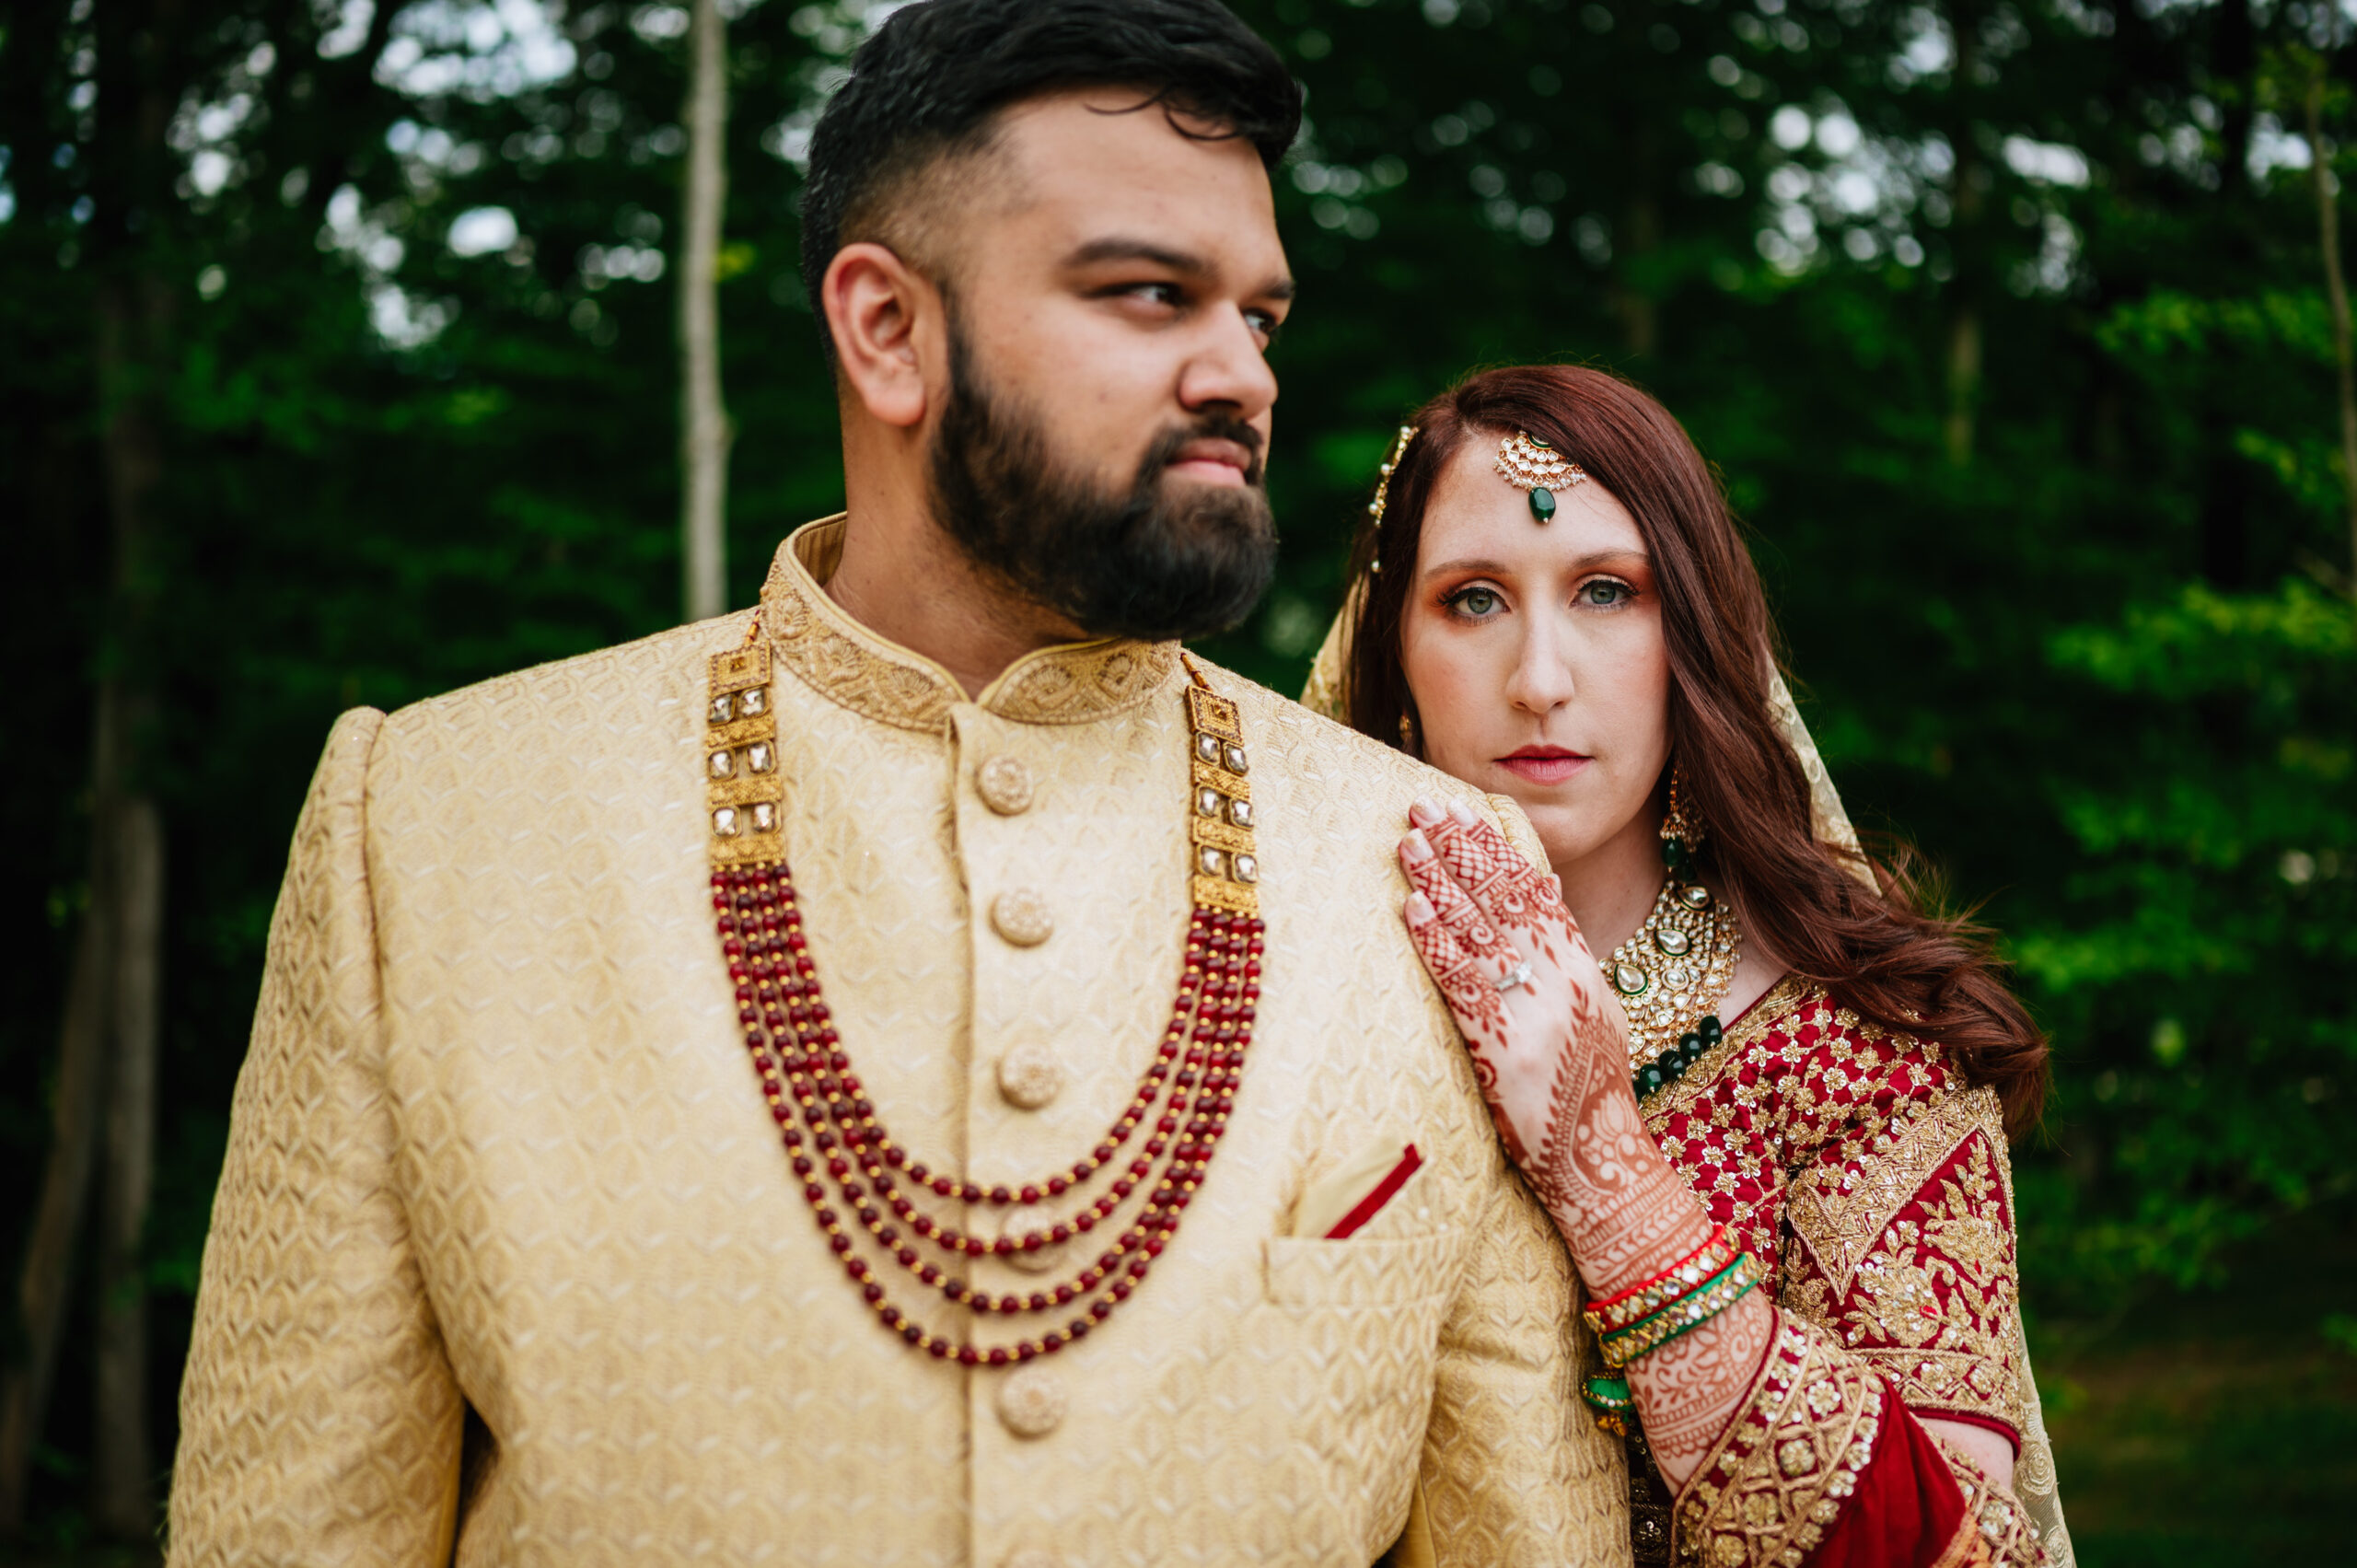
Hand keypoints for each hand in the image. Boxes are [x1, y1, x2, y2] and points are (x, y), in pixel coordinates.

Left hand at [1395, 799, 1602, 1170]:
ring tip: (1408, 843)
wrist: (1599, 1160)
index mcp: (1580, 968)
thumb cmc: (1585, 1086)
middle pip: (1504, 898)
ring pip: (1480, 931)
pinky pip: (1464, 984)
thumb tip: (1539, 889)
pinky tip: (1414, 909)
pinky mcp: (1505, 1050)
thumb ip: (1563, 952)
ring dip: (1440, 881)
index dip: (1495, 846)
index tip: (1463, 810)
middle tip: (1422, 807)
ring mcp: (1534, 1014)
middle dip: (1460, 848)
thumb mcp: (1590, 1008)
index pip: (1534, 889)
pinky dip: (1437, 942)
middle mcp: (1561, 981)